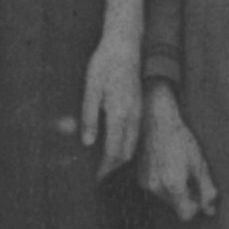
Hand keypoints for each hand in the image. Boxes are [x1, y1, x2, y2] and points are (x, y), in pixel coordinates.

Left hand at [80, 0, 146, 175]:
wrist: (125, 47)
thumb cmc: (103, 66)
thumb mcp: (90, 90)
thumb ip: (90, 117)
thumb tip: (89, 143)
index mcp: (119, 114)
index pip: (113, 151)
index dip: (105, 169)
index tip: (97, 181)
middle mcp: (132, 117)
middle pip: (125, 153)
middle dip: (113, 169)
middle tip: (101, 182)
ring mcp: (138, 113)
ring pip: (132, 145)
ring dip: (120, 160)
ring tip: (107, 171)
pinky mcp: (139, 109)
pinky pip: (135, 136)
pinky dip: (127, 148)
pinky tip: (117, 150)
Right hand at [140, 86, 216, 220]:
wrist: (155, 121)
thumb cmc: (181, 140)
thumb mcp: (200, 164)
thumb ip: (207, 190)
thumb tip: (210, 210)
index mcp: (174, 186)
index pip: (186, 215)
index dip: (196, 207)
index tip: (201, 194)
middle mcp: (157, 188)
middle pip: (176, 207)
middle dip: (186, 197)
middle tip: (191, 176)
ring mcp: (146, 184)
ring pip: (166, 199)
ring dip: (175, 190)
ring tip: (178, 167)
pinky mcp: (140, 178)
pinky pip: (157, 189)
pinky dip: (164, 183)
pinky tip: (167, 165)